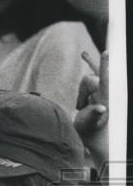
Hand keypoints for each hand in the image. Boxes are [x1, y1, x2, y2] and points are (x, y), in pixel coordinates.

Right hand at [74, 50, 108, 166]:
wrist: (90, 133)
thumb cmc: (90, 129)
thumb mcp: (90, 123)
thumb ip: (95, 115)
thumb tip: (102, 108)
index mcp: (105, 96)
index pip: (105, 77)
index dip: (104, 66)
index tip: (106, 52)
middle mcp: (103, 90)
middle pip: (88, 80)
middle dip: (82, 93)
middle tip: (79, 107)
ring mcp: (99, 89)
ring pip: (85, 82)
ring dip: (81, 95)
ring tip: (81, 108)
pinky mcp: (94, 90)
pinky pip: (91, 74)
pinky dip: (90, 63)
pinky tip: (83, 54)